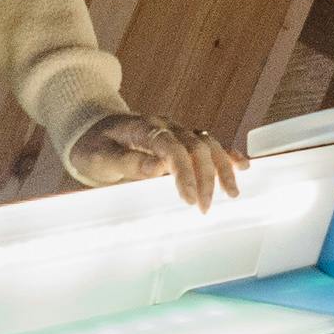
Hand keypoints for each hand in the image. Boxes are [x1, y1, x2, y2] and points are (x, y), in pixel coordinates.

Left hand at [68, 110, 243, 209]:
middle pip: (196, 146)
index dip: (184, 173)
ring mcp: (176, 129)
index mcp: (144, 129)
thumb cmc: (93, 146)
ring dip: (222, 168)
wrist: (90, 130)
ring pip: (208, 143)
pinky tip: (243, 166)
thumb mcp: (100, 157)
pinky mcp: (182, 137)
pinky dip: (227, 154)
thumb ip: (129, 161)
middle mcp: (165, 125)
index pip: (172, 148)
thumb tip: (160, 167)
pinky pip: (209, 142)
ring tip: (232, 193)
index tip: (189, 200)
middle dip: (205, 178)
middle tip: (205, 208)